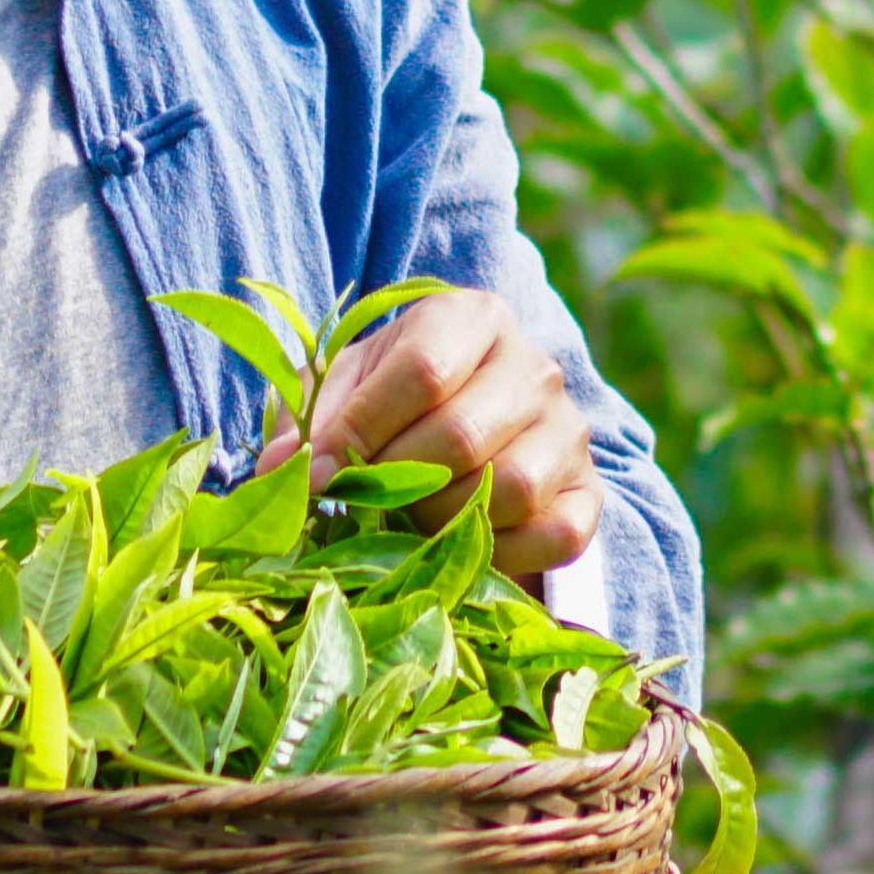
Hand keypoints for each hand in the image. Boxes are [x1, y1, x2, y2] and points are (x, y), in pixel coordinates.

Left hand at [288, 287, 601, 583]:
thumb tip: (281, 470)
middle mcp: (533, 365)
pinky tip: (457, 547)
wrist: (466, 433)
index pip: (422, 371)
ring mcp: (570, 430)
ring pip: (510, 489)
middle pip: (463, 435)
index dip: (360, 431)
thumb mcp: (343, 389)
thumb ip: (310, 420)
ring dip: (442, 520)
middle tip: (361, 503)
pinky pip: (556, 536)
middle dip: (396, 483)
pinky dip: (500, 556)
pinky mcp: (591, 493)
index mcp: (471, 317)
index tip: (317, 473)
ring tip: (407, 521)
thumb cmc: (389, 402)